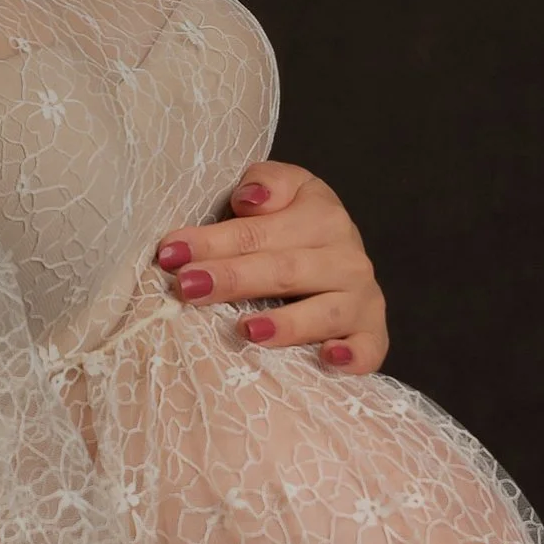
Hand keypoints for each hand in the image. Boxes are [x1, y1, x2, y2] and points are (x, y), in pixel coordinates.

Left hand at [154, 158, 389, 372]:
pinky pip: (369, 349)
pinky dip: (353, 356)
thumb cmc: (291, 227)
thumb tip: (252, 200)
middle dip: (233, 279)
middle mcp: (347, 258)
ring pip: (326, 312)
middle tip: (188, 288)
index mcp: (322, 217)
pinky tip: (327, 359)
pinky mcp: (373, 334)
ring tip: (246, 330)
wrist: (337, 256)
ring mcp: (362, 299)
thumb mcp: (283, 189)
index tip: (170, 253)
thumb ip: (266, 183)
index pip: (259, 231)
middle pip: (285, 270)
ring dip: (287, 323)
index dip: (213, 241)